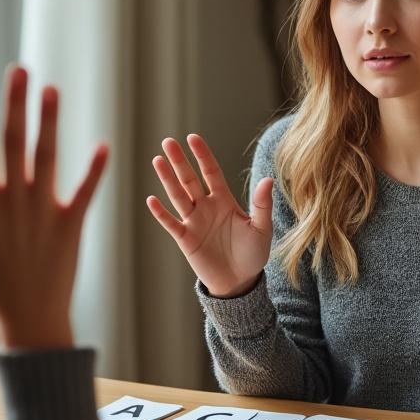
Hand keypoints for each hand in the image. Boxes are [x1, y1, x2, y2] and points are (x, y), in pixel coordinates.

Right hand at [0, 66, 107, 348]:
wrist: (30, 315)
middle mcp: (13, 203)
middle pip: (13, 144)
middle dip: (16, 105)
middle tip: (21, 70)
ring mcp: (43, 213)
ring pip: (46, 158)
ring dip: (49, 122)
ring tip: (52, 90)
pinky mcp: (71, 225)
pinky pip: (84, 192)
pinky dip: (94, 169)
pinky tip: (104, 145)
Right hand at [146, 134, 272, 297]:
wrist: (239, 282)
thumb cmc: (252, 254)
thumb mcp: (261, 228)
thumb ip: (262, 204)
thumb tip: (267, 179)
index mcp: (224, 201)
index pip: (211, 172)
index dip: (202, 155)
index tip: (192, 138)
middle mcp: (206, 207)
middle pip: (189, 179)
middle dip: (179, 161)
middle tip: (167, 141)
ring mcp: (194, 222)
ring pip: (178, 196)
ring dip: (167, 179)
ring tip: (157, 161)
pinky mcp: (185, 239)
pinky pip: (171, 223)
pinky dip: (161, 213)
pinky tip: (151, 199)